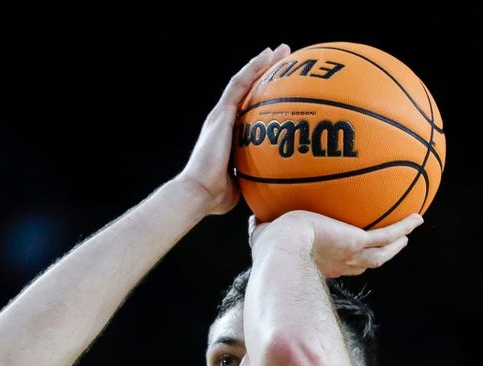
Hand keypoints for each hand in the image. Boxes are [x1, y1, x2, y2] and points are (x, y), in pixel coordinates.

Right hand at [177, 44, 290, 215]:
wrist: (198, 193)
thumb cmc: (215, 197)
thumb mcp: (241, 184)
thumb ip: (254, 179)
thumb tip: (273, 187)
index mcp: (226, 136)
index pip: (247, 110)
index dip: (262, 96)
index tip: (279, 87)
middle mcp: (222, 121)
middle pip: (246, 91)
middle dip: (265, 74)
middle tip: (285, 61)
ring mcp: (220, 116)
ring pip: (243, 81)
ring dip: (262, 64)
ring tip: (281, 50)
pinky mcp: (221, 114)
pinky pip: (239, 84)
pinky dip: (254, 68)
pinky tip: (269, 55)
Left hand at [249, 211, 423, 277]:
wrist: (282, 244)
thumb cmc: (269, 244)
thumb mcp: (263, 234)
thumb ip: (259, 228)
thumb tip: (252, 218)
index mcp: (319, 262)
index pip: (337, 264)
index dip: (346, 261)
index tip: (350, 255)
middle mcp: (338, 262)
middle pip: (363, 264)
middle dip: (376, 257)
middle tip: (389, 248)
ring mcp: (350, 253)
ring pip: (381, 255)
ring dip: (396, 245)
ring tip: (409, 234)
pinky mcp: (358, 241)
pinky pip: (387, 235)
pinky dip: (403, 227)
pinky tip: (417, 217)